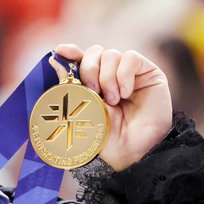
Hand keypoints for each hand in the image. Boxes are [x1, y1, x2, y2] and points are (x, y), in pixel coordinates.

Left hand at [54, 43, 172, 171]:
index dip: (71, 52)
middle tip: (93, 92)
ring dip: (108, 78)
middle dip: (89, 69)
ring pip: (112, 54)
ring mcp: (129, 73)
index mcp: (92, 84)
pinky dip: (124, 74)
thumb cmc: (107, 137)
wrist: (132, 151)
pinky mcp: (148, 73)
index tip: (60, 51)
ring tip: (113, 100)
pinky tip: (126, 94)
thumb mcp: (83, 110)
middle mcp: (110, 75)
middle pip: (95, 52)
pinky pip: (131, 58)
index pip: (80, 58)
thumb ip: (71, 84)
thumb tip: (55, 59)